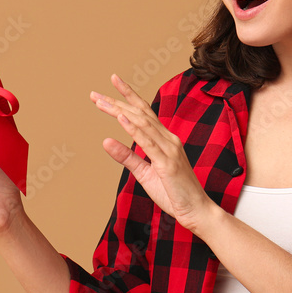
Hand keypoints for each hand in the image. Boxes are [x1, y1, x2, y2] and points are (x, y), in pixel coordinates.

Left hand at [90, 74, 216, 233]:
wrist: (196, 211)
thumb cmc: (173, 192)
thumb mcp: (144, 173)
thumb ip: (126, 157)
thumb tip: (106, 140)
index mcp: (164, 140)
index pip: (144, 112)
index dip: (128, 96)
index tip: (112, 82)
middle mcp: (169, 140)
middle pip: (140, 114)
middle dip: (116, 101)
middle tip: (95, 95)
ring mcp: (170, 150)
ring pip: (142, 124)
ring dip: (120, 111)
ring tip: (101, 103)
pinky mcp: (168, 164)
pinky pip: (148, 143)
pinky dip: (134, 130)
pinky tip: (121, 119)